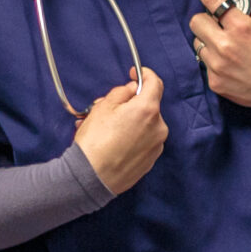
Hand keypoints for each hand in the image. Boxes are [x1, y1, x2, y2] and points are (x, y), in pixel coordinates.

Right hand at [72, 69, 166, 193]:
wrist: (91, 178)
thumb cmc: (95, 142)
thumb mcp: (103, 107)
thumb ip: (122, 92)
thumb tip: (133, 89)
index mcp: (148, 110)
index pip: (155, 83)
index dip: (145, 74)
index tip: (135, 73)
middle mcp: (159, 127)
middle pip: (148, 106)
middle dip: (130, 104)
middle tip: (107, 108)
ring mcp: (156, 146)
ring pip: (145, 124)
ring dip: (129, 122)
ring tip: (104, 129)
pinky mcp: (151, 161)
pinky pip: (143, 141)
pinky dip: (131, 138)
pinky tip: (112, 143)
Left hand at [188, 0, 250, 120]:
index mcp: (241, 28)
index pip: (211, 0)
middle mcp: (225, 46)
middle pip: (196, 21)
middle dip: (206, 18)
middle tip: (218, 23)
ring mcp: (217, 66)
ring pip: (198, 43)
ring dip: (208, 40)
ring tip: (227, 46)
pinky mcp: (215, 82)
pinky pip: (205, 63)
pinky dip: (214, 60)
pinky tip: (231, 63)